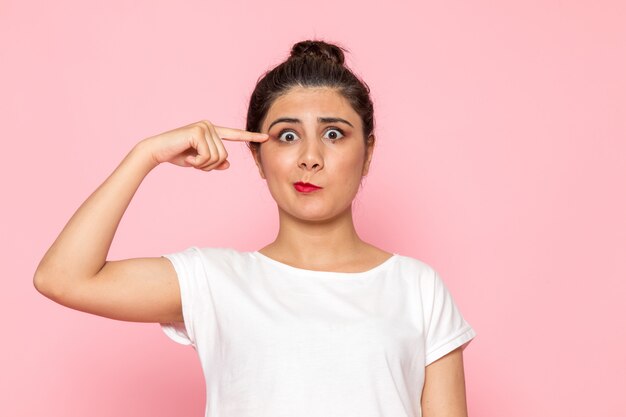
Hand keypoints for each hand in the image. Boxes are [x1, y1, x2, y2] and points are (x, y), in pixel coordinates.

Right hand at [140, 120, 268, 170]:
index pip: (235, 134)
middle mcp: (210, 126)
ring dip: (203, 165)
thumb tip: (228, 164)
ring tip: (190, 159)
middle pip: (224, 155)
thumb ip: (214, 162)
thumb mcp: (199, 161)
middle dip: (210, 165)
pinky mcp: (198, 131)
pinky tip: (188, 158)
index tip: (266, 137)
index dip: (251, 136)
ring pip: (217, 157)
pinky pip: (208, 156)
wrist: (157, 151)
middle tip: (195, 162)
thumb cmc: (177, 155)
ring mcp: (204, 127)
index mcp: (212, 131)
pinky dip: (198, 162)